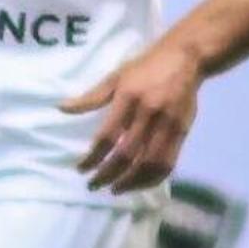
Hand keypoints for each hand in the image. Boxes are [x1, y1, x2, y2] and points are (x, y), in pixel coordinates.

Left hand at [63, 36, 200, 192]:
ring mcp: (169, 124)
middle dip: (108, 174)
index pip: (107, 136)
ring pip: (150, 163)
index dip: (93, 157)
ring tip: (115, 189)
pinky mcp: (183, 131)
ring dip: (131, 182)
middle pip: (127, 154)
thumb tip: (62, 109)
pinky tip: (139, 183)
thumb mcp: (115, 76)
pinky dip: (153, 178)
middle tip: (93, 185)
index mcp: (129, 98)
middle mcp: (149, 113)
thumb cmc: (145, 67)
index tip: (81, 169)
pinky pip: (169, 162)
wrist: (186, 58)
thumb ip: (91, 97)